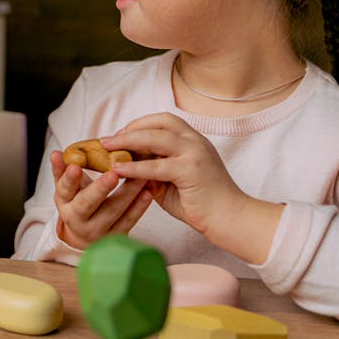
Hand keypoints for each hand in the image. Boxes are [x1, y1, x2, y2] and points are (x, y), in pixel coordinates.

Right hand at [50, 149, 151, 249]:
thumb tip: (56, 153)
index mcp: (65, 203)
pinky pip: (128, 221)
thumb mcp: (66, 189)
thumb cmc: (77, 202)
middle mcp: (78, 219)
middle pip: (88, 203)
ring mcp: (97, 231)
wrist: (85, 237)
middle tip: (113, 173)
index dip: (69, 178)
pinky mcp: (115, 236)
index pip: (64, 189)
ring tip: (140, 175)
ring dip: (128, 192)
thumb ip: (62, 170)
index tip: (75, 166)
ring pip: (113, 211)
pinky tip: (148, 192)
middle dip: (101, 188)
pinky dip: (139, 207)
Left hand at [105, 113, 281, 262]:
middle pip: (158, 123)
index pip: (164, 120)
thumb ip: (154, 172)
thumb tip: (127, 167)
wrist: (230, 218)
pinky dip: (135, 166)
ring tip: (107, 148)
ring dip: (128, 141)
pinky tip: (118, 170)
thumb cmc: (202, 203)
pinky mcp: (191, 170)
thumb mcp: (173, 183)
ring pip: (155, 138)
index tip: (121, 133)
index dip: (141, 124)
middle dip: (129, 129)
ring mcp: (195, 153)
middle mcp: (195, 141)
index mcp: (194, 140)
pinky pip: (156, 165)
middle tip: (108, 140)